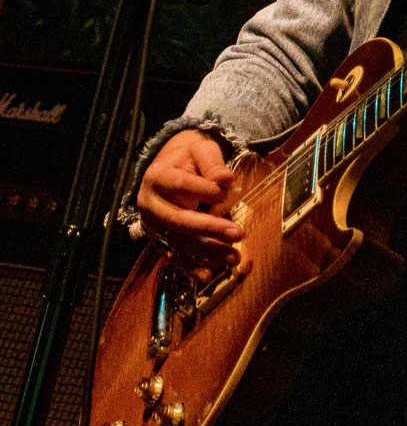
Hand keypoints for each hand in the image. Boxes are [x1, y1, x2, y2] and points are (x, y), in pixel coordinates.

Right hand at [137, 129, 242, 274]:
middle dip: (208, 228)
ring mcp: (153, 226)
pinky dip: (191, 267)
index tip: (225, 194)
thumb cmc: (189, 159)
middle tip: (238, 233)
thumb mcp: (200, 150)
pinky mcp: (160, 241)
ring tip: (234, 257)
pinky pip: (175, 256)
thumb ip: (212, 162)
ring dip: (206, 252)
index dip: (201, 190)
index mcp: (156, 177)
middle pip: (177, 219)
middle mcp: (149, 204)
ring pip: (178, 242)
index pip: (178, 185)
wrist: (171, 169)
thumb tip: (226, 179)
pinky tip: (208, 275)